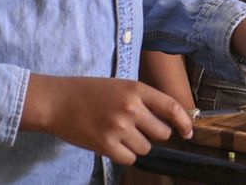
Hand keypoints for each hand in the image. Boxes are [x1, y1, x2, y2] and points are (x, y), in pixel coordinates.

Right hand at [21, 74, 193, 164]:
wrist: (57, 101)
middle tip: (140, 130)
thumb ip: (144, 100)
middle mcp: (131, 108)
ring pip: (146, 148)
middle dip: (155, 135)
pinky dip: (125, 155)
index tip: (188, 132)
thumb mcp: (122, 86)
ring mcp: (118, 127)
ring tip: (121, 134)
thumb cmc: (90, 92)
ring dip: (138, 145)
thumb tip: (168, 119)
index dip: (184, 122)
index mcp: (137, 89)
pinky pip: (129, 158)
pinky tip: (114, 145)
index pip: (172, 107)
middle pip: (162, 133)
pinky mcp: (105, 145)